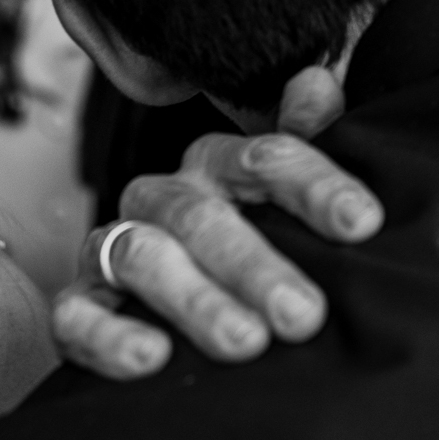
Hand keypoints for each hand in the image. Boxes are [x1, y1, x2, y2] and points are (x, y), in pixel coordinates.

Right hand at [52, 67, 373, 377]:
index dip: (314, 186)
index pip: (264, 158)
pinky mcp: (79, 304)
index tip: (362, 222)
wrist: (195, 299)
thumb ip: (306, 138)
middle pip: (202, 216)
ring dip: (196, 302)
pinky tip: (152, 358)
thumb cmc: (257, 239)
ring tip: (245, 342)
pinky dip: (108, 337)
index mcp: (218, 164)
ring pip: (142, 258)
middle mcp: (163, 197)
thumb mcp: (288, 192)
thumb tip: (315, 80)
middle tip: (303, 314)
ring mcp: (114, 246)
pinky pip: (76, 315)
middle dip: (255, 266)